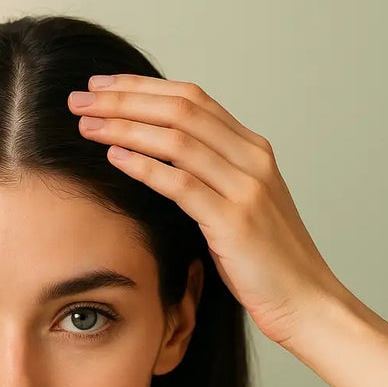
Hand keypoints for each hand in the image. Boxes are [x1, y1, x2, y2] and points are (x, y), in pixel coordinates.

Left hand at [68, 74, 344, 346]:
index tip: (102, 84)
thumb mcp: (240, 207)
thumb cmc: (267, 262)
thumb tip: (159, 158)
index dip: (143, 87)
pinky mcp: (235, 221)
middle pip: (180, 110)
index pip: (192, 99)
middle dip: (124, 98)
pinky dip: (144, 166)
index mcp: (254, 150)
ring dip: (125, 127)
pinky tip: (114, 157)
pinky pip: (180, 183)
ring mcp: (246, 188)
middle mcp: (253, 159)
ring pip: (177, 139)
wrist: (307, 302)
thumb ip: (211, 177)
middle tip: (81, 97)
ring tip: (86, 124)